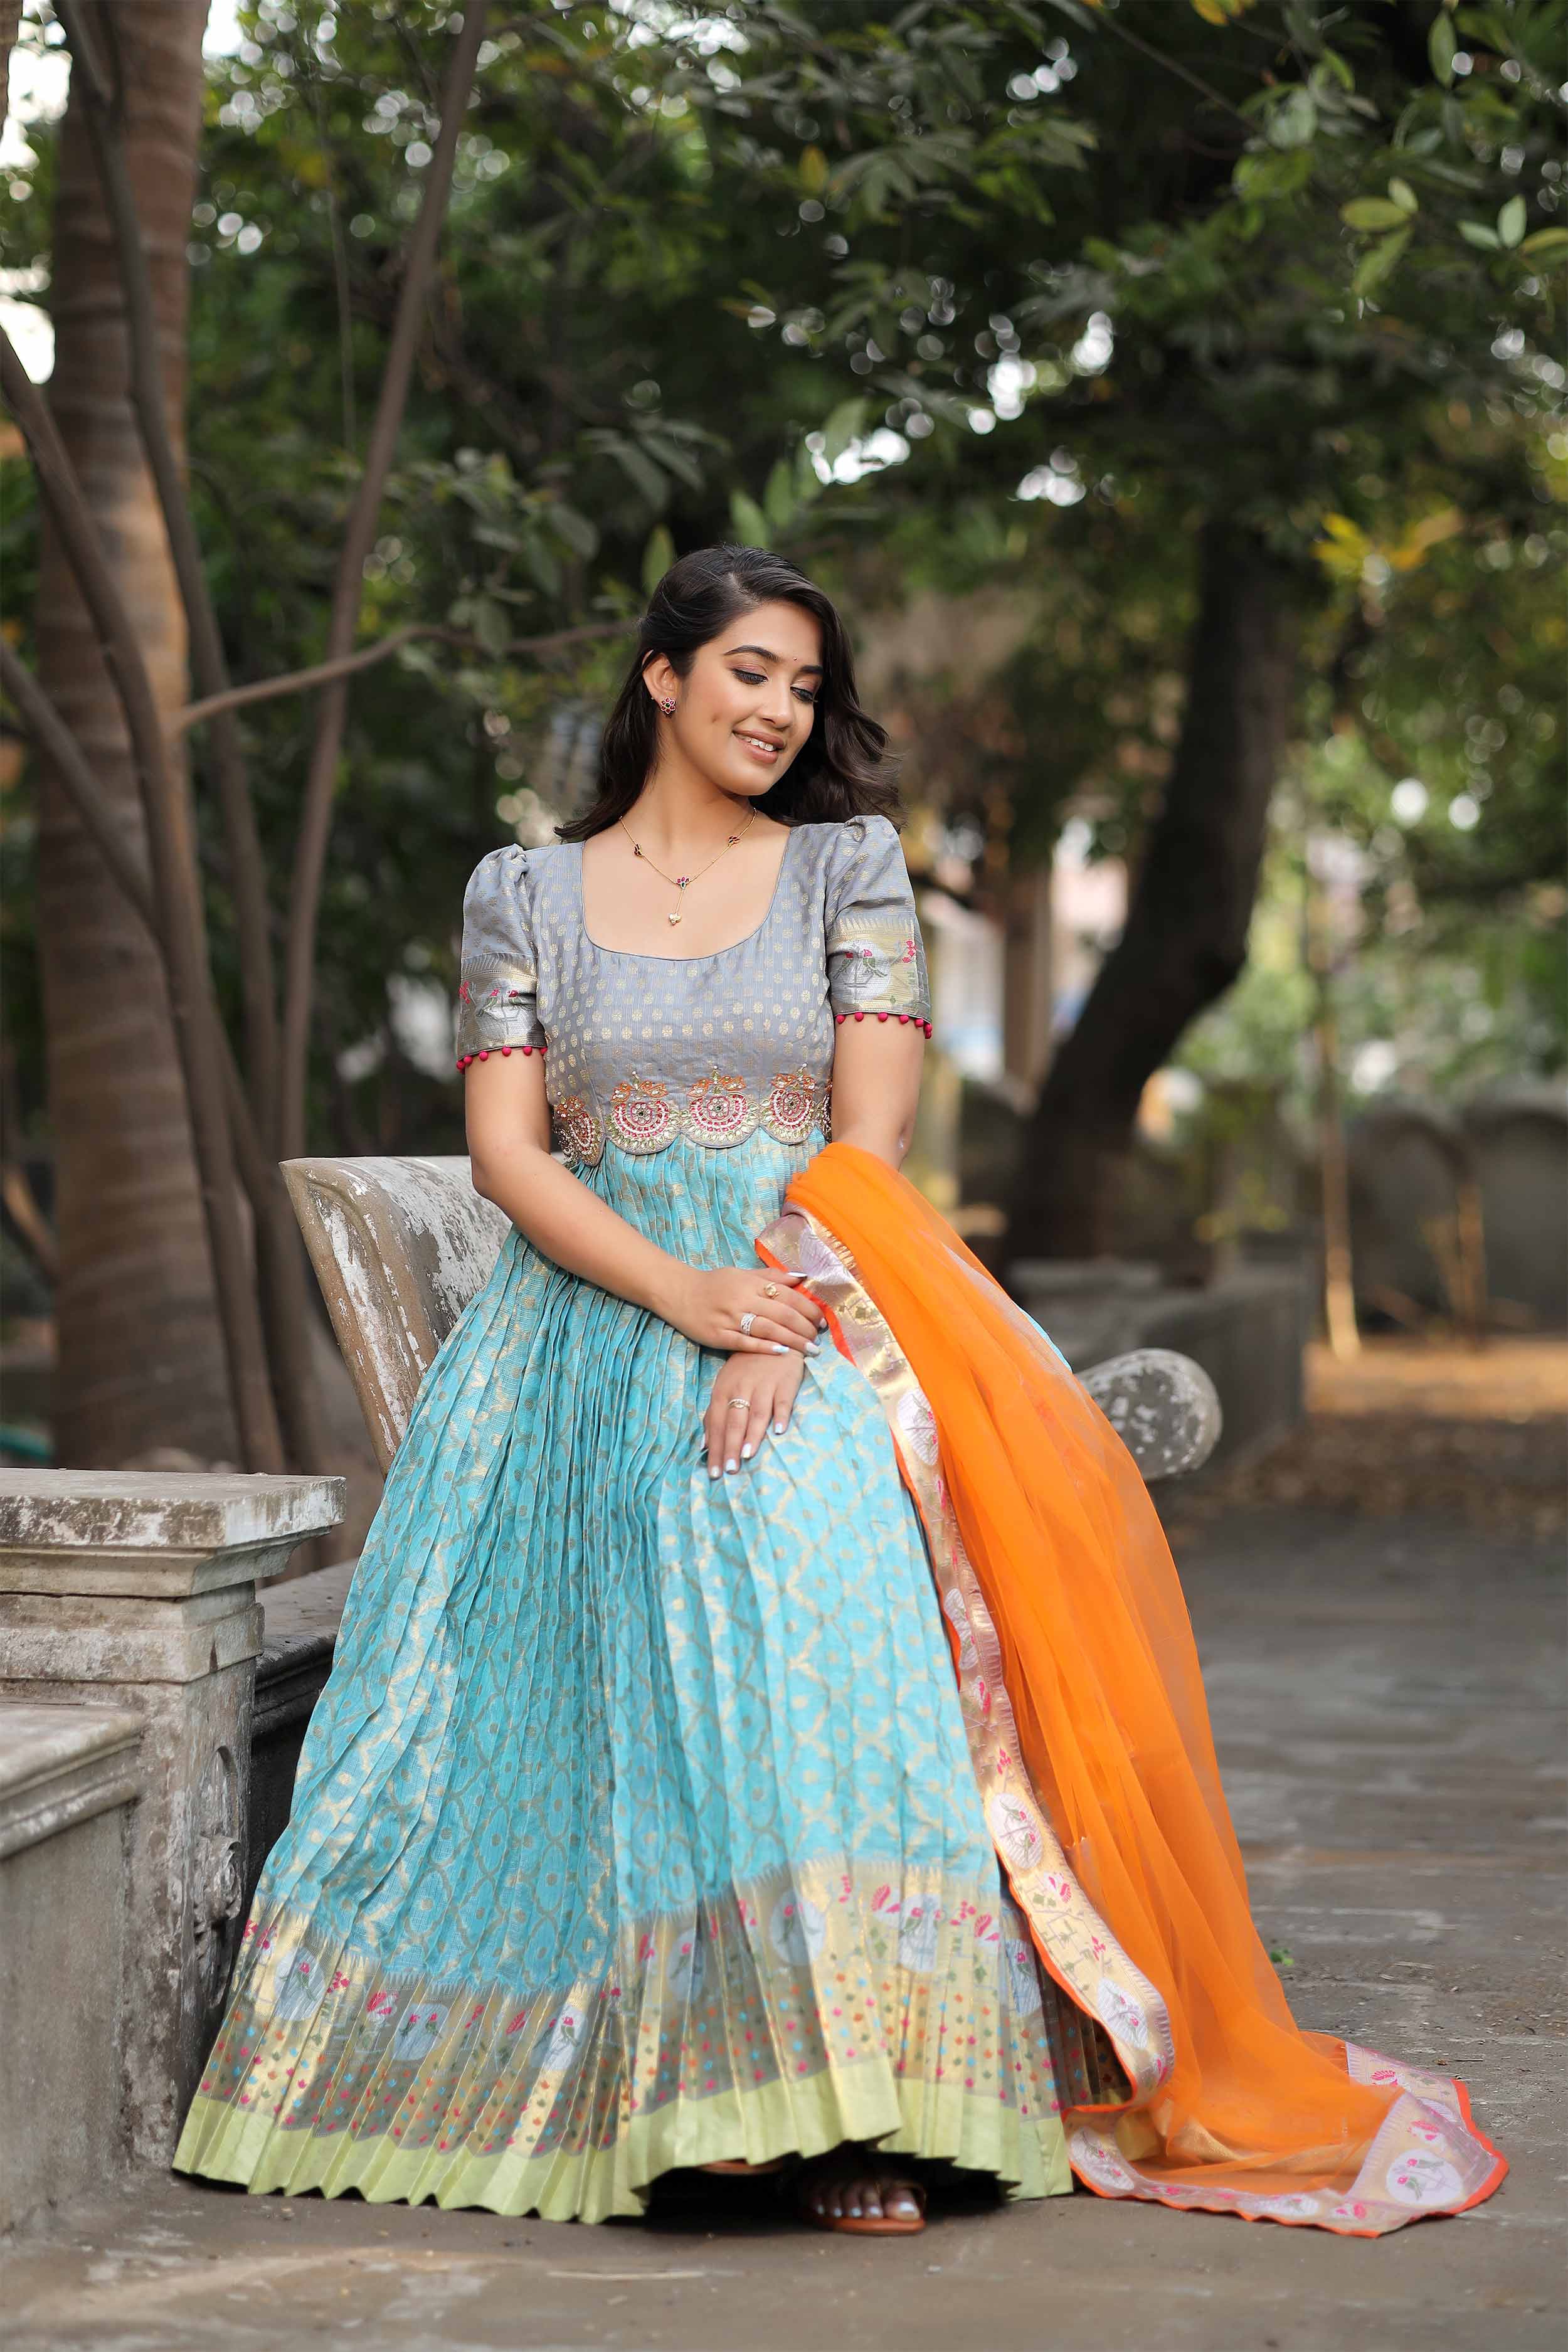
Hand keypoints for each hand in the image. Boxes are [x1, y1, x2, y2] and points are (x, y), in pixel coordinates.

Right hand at [666, 1265, 824, 1356]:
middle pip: (782, 1313)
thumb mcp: (742, 1273)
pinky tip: (782, 1353)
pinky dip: (765, 1348)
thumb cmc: (714, 1283)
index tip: (822, 1319)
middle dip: (805, 1327)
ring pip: (768, 1329)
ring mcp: (730, 1318)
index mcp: (750, 1282)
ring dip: (793, 1340)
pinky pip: (745, 1343)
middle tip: (819, 1338)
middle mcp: (742, 1298)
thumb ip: (771, 1276)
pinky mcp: (718, 1335)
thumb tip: (802, 1276)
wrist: (678, 1292)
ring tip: (810, 1349)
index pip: (787, 1294)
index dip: (808, 1308)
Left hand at [703, 1348, 804, 1478]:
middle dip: (730, 1447)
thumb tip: (704, 1444)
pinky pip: (783, 1401)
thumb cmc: (745, 1368)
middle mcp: (740, 1388)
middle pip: (734, 1422)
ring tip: (747, 1456)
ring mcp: (763, 1385)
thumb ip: (714, 1414)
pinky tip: (780, 1431)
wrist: (772, 1338)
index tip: (714, 1473)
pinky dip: (781, 1415)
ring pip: (756, 1413)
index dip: (715, 1448)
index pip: (716, 1424)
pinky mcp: (784, 1382)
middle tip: (729, 1471)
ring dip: (752, 1435)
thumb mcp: (725, 1386)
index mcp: (722, 1391)